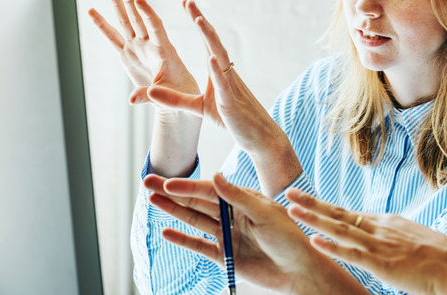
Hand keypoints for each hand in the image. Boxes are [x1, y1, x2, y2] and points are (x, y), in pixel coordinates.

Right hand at [90, 0, 201, 176]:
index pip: (156, 28)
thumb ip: (150, 95)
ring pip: (126, 22)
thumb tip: (132, 100)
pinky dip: (102, 25)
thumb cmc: (180, 96)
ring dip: (117, 4)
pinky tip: (92, 11)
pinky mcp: (128, 55)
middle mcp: (150, 45)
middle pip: (138, 18)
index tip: (140, 0)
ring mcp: (138, 48)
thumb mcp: (170, 96)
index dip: (148, 14)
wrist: (176, 100)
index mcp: (165, 51)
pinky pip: (113, 38)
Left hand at [146, 1, 301, 195]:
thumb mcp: (198, 108)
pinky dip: (217, 70)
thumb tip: (150, 91)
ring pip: (220, 57)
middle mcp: (226, 73)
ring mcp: (230, 86)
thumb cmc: (231, 119)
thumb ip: (175, 99)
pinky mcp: (231, 102)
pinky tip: (211, 58)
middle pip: (213, 42)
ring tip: (199, 20)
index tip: (187, 4)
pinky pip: (224, 84)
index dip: (198, 22)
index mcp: (218, 72)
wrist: (259, 136)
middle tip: (188, 1)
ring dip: (210, 38)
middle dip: (201, 21)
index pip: (207, 42)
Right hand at [146, 173, 369, 294]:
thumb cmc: (290, 237)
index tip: (168, 182)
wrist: (299, 271)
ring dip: (173, 210)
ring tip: (152, 200)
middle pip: (197, 201)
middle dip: (172, 192)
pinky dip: (183, 239)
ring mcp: (228, 235)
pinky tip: (166, 231)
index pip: (210, 190)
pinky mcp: (226, 256)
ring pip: (195, 220)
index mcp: (244, 199)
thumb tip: (216, 176)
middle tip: (147, 181)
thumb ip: (238, 197)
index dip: (188, 186)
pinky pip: (200, 246)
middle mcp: (233, 214)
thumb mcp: (266, 213)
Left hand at [286, 188, 446, 294]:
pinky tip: (315, 241)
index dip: (324, 207)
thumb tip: (384, 243)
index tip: (305, 200)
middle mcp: (380, 228)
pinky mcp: (383, 263)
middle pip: (338, 213)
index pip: (348, 213)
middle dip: (311, 203)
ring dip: (313, 218)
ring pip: (339, 228)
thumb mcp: (412, 241)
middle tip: (288, 193)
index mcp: (386, 223)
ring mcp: (380, 244)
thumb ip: (394, 239)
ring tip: (291, 210)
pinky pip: (352, 254)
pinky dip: (332, 247)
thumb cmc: (441, 258)